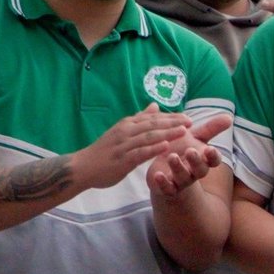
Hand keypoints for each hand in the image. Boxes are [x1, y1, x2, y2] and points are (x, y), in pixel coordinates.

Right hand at [75, 105, 190, 189]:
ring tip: (183, 131)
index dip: (171, 117)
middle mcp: (126, 132)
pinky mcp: (122, 160)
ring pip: (148, 137)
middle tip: (191, 122)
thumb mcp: (122, 131)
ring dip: (167, 133)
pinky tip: (165, 146)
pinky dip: (152, 148)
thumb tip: (155, 106)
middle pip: (153, 125)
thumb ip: (140, 119)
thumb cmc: (105, 150)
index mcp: (127, 124)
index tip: (187, 117)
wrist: (83, 167)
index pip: (153, 118)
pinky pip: (139, 153)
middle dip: (172, 123)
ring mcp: (124, 145)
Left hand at [148, 114, 230, 197]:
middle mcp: (194, 171)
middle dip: (196, 161)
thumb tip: (229, 116)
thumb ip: (211, 129)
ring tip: (171, 157)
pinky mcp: (168, 188)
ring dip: (178, 168)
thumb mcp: (196, 138)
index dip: (213, 156)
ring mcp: (181, 181)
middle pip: (200, 170)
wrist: (166, 173)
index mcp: (203, 160)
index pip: (213, 160)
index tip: (210, 149)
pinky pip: (167, 188)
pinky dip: (162, 183)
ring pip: (183, 177)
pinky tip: (157, 174)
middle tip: (190, 151)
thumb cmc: (182, 152)